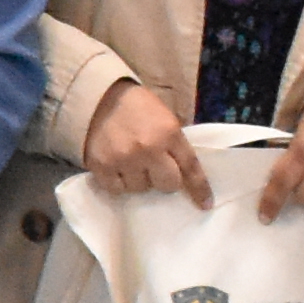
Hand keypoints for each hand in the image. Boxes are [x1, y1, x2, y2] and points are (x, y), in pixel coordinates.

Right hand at [79, 81, 204, 201]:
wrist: (99, 97)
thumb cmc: (138, 107)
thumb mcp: (165, 119)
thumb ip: (174, 145)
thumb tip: (183, 175)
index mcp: (169, 133)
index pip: (190, 167)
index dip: (199, 188)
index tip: (205, 204)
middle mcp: (148, 149)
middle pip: (168, 184)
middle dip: (165, 180)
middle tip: (155, 171)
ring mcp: (124, 159)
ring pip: (141, 188)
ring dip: (139, 180)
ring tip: (131, 164)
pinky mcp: (101, 166)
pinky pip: (117, 189)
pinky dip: (119, 183)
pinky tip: (117, 169)